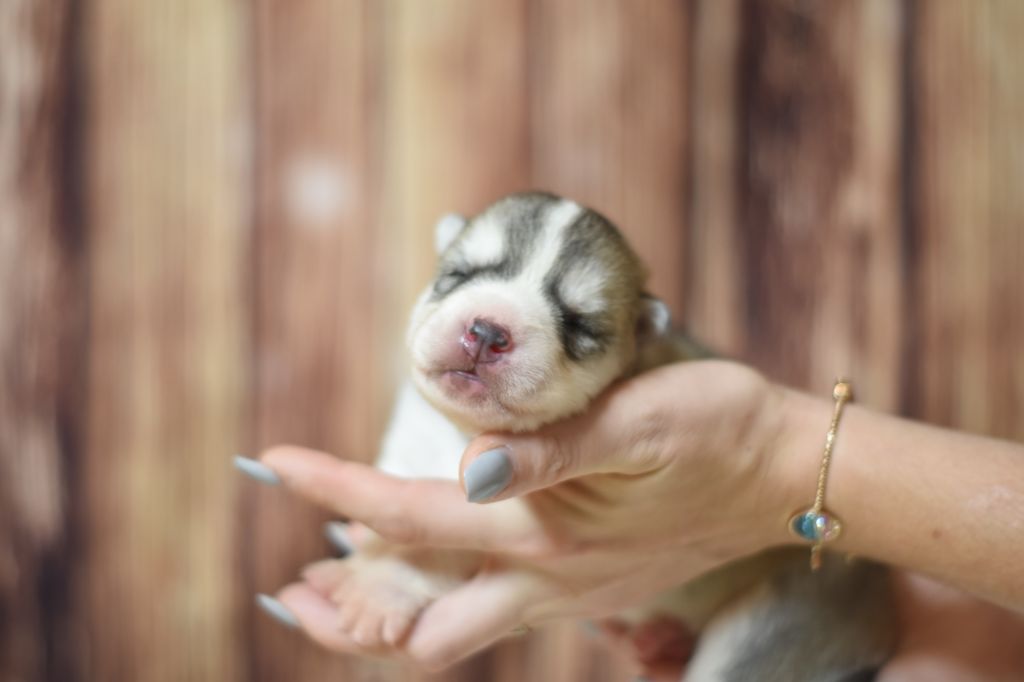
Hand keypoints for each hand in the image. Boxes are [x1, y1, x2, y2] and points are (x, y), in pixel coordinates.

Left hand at [257, 361, 797, 667]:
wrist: (783, 474)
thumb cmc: (715, 432)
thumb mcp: (639, 420)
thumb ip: (552, 447)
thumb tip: (466, 465)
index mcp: (547, 536)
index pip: (411, 517)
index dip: (335, 491)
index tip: (276, 462)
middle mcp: (547, 581)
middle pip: (417, 629)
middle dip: (346, 615)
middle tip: (289, 587)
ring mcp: (567, 594)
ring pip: (452, 631)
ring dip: (389, 615)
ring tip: (333, 587)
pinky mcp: (586, 589)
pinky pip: (493, 612)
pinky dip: (441, 600)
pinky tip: (430, 567)